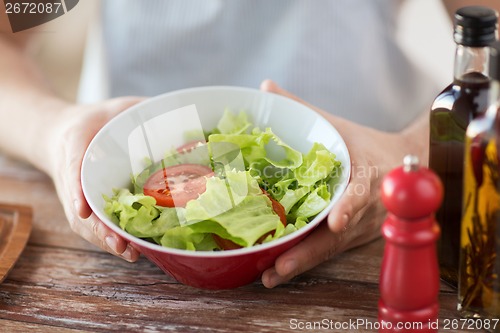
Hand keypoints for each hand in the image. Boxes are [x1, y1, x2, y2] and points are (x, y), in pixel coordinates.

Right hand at [48, 97, 143, 261]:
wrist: (63, 134)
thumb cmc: (94, 121)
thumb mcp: (115, 107)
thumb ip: (140, 109)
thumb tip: (176, 113)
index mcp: (74, 146)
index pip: (73, 168)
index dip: (77, 188)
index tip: (82, 208)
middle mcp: (73, 177)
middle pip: (80, 207)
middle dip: (98, 228)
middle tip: (119, 243)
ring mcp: (78, 195)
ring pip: (87, 223)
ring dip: (106, 240)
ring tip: (130, 253)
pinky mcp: (88, 205)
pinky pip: (95, 224)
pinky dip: (110, 238)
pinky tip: (133, 251)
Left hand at [259, 80, 420, 287]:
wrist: (404, 166)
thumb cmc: (365, 144)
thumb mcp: (336, 125)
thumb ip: (302, 107)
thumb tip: (265, 87)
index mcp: (367, 173)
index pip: (362, 191)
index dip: (350, 207)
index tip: (338, 222)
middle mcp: (366, 206)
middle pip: (339, 233)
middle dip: (310, 252)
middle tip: (280, 266)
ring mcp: (361, 226)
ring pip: (332, 249)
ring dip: (302, 264)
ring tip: (270, 277)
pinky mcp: (354, 238)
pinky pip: (329, 251)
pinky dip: (305, 261)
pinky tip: (277, 271)